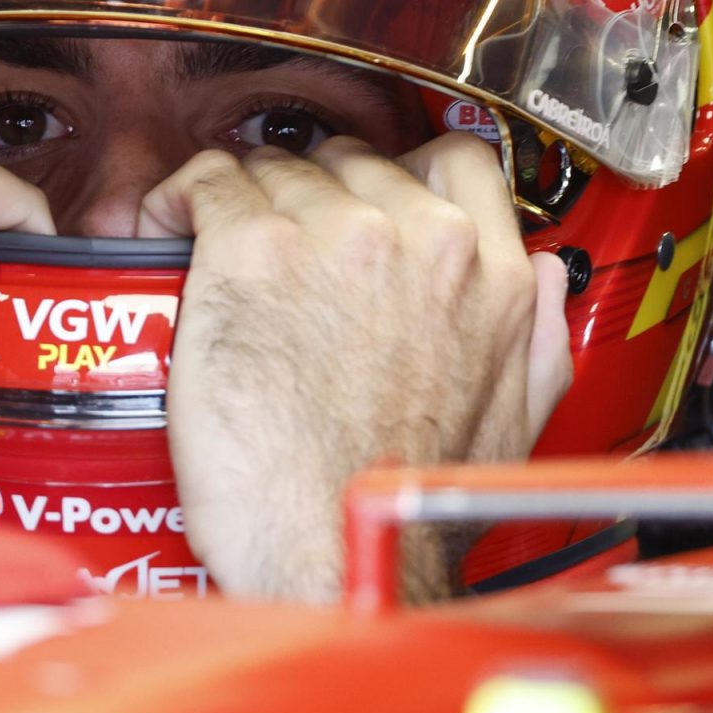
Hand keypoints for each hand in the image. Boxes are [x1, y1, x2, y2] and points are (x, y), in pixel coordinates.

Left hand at [137, 132, 571, 603]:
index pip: (452, 161)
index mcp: (490, 277)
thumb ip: (536, 339)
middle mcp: (418, 241)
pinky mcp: (254, 252)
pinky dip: (182, 196)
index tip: (361, 192)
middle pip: (351, 162)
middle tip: (279, 239)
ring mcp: (334, 238)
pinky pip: (209, 181)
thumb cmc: (397, 503)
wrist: (334, 550)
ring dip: (246, 200)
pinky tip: (172, 223)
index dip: (396, 172)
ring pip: (277, 169)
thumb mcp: (517, 422)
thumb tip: (540, 282)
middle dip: (314, 194)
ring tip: (217, 244)